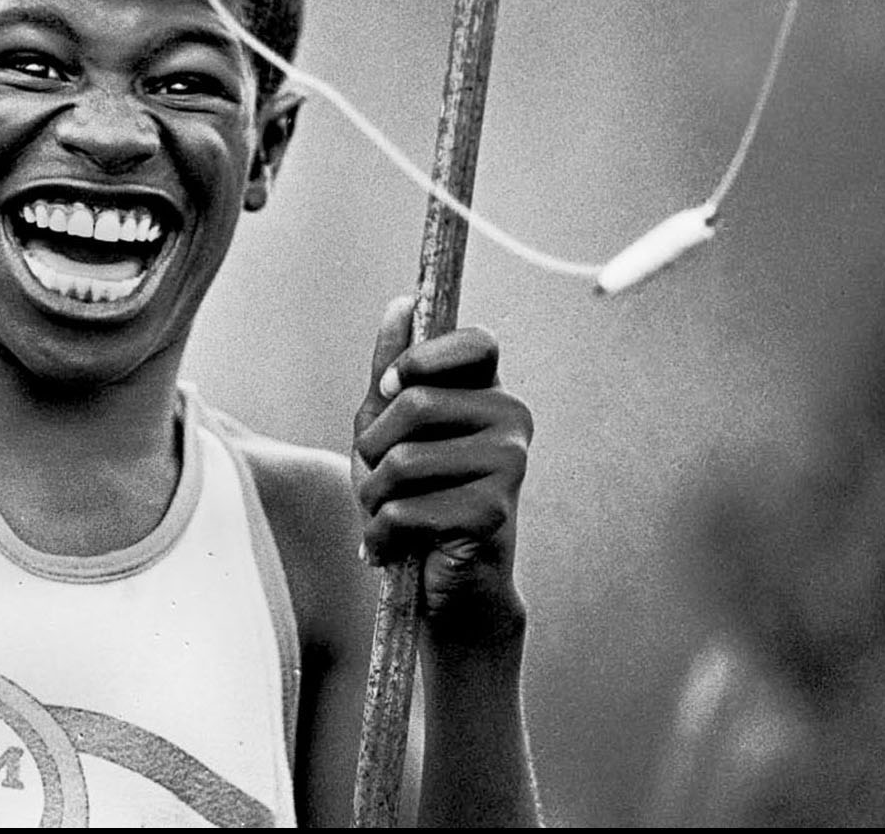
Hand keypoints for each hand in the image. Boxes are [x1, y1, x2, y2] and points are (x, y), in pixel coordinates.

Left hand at [354, 295, 531, 637]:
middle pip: (417, 404)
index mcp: (489, 391)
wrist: (441, 582)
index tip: (392, 387)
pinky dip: (381, 532)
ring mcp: (511, 466)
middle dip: (373, 448)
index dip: (421, 358)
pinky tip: (394, 545)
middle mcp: (512, 421)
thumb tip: (401, 302)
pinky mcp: (494, 513)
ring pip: (405, 461)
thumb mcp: (388, 427)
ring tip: (386, 514)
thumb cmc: (413, 495)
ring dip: (372, 495)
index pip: (474, 342)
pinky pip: (407, 509)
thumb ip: (393, 369)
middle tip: (378, 479)